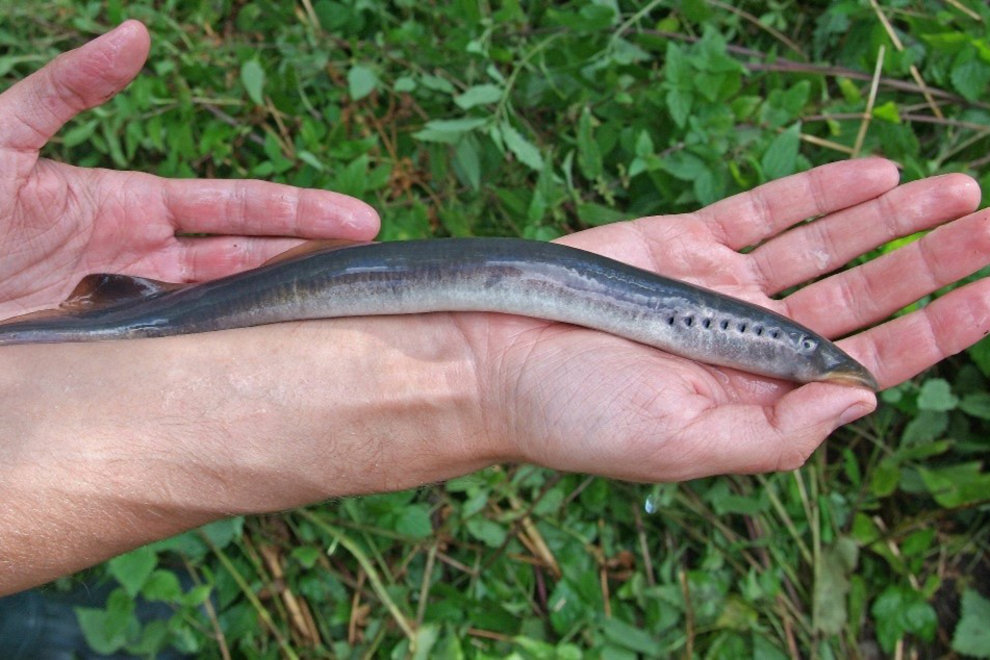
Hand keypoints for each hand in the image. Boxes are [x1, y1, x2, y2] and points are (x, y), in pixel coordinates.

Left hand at [0, 20, 377, 318]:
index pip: (236, 209)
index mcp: (131, 204)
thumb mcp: (0, 137)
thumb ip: (68, 88)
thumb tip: (136, 33)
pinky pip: (175, 350)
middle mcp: (141, 258)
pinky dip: (219, 351)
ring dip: (275, 305)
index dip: (299, 213)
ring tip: (337, 311)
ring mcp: (127, 307)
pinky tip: (260, 358)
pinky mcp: (106, 348)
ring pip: (221, 306)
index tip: (358, 220)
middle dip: (309, 258)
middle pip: (246, 259)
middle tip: (374, 265)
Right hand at [468, 159, 988, 480]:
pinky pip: (767, 209)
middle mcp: (750, 337)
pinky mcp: (686, 241)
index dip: (938, 326)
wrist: (494, 361)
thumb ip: (777, 437)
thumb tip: (865, 400)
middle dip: (931, 262)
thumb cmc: (575, 418)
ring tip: (959, 193)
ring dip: (891, 219)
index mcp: (758, 394)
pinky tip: (876, 175)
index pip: (869, 359)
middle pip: (862, 292)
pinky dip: (820, 191)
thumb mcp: (682, 446)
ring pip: (827, 244)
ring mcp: (721, 283)